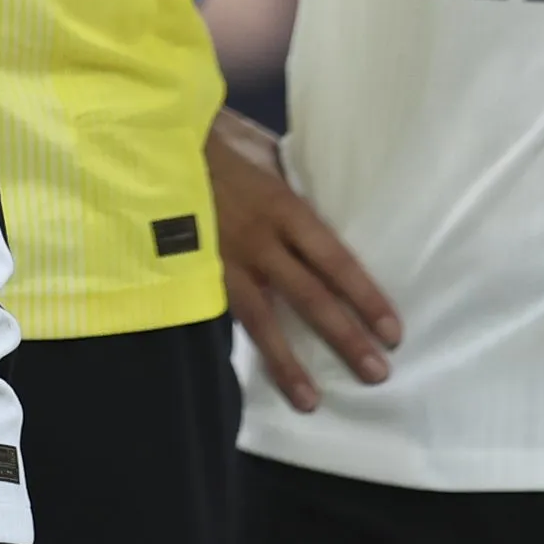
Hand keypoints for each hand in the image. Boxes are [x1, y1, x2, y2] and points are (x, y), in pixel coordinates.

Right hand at [209, 108, 399, 411]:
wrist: (151, 142)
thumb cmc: (214, 142)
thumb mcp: (264, 153)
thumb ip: (292, 181)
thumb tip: (324, 197)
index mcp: (283, 206)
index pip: (335, 259)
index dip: (365, 296)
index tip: (392, 331)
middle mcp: (259, 240)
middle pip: (310, 296)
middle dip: (345, 337)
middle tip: (378, 373)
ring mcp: (223, 261)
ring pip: (264, 320)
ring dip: (291, 363)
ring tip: (312, 400)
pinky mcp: (194, 274)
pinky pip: (225, 317)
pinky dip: (241, 348)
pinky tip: (252, 377)